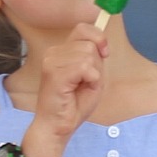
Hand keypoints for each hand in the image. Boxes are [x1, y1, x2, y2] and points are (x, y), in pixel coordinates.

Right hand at [28, 24, 107, 154]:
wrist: (56, 127)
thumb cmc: (72, 106)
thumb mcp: (92, 76)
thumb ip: (96, 57)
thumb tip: (102, 43)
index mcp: (61, 51)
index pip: (83, 28)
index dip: (98, 38)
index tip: (104, 54)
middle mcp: (53, 53)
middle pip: (89, 44)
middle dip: (96, 65)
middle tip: (84, 83)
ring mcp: (52, 61)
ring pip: (88, 55)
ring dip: (92, 75)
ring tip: (79, 89)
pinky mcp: (54, 72)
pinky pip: (85, 67)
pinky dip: (90, 80)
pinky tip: (77, 91)